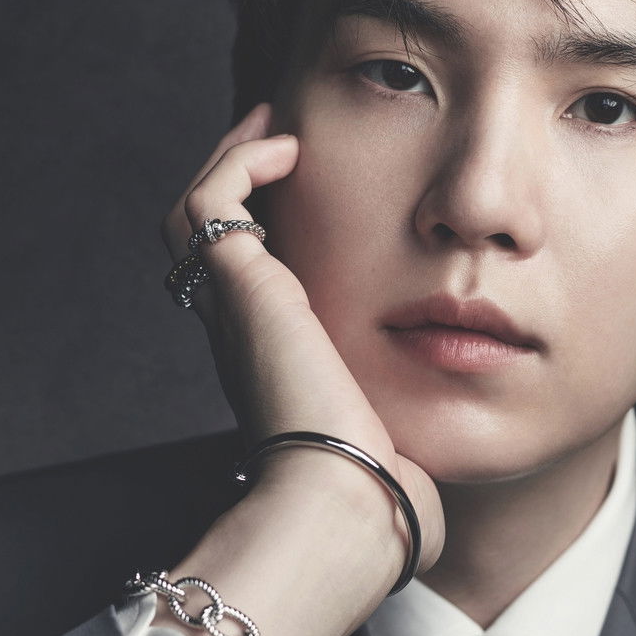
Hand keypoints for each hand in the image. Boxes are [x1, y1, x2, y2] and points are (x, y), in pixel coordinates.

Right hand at [161, 105, 442, 573]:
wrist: (346, 506)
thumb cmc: (379, 499)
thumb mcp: (396, 457)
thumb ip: (412, 448)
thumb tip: (440, 469)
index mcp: (276, 371)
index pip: (254, 289)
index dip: (271, 241)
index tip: (312, 209)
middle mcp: (243, 338)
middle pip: (213, 243)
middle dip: (244, 189)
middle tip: (284, 146)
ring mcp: (235, 313)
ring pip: (195, 215)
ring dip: (233, 163)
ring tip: (278, 130)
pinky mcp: (242, 291)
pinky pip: (209, 201)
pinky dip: (237, 162)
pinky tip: (289, 148)